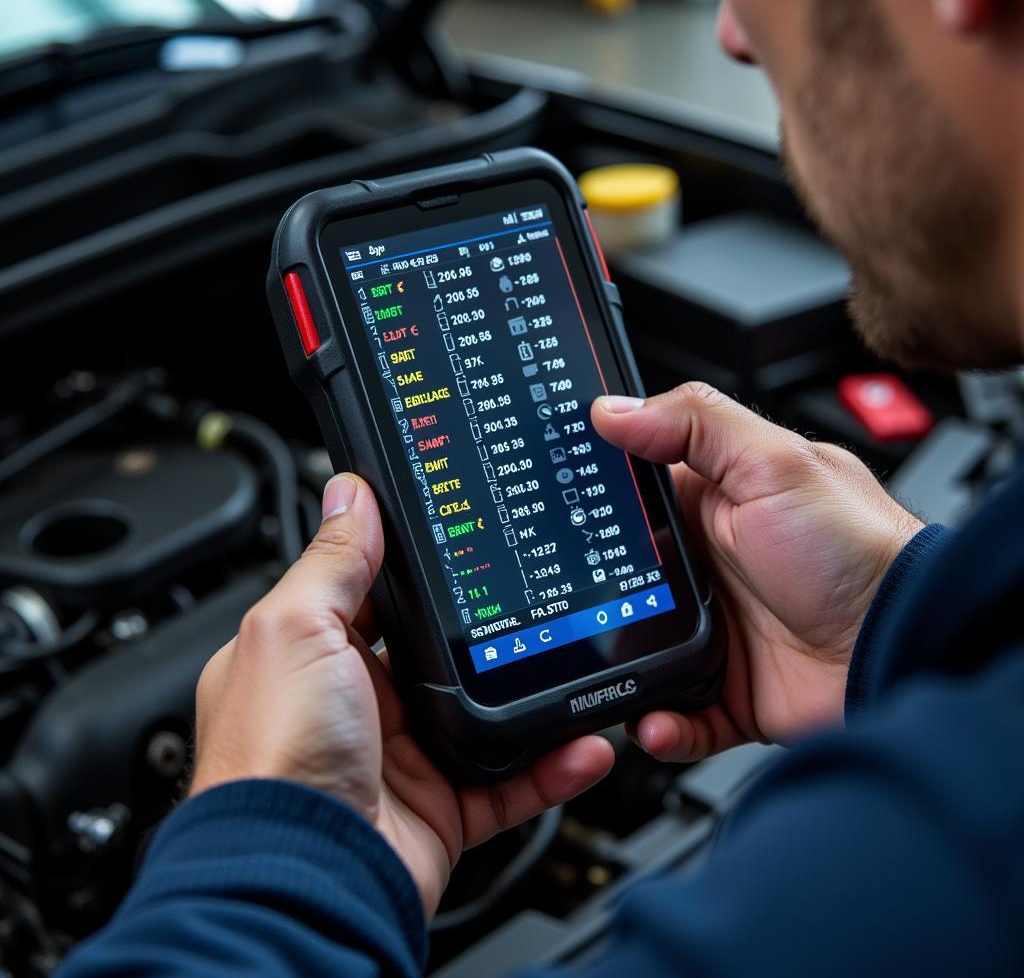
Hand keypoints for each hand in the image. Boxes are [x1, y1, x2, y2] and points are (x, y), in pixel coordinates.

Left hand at [191, 474, 613, 914]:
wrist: (300, 878)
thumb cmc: (273, 758)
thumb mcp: (296, 631)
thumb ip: (332, 564)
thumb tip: (350, 496)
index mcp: (315, 655)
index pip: (375, 594)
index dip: (416, 567)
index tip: (466, 536)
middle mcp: (358, 703)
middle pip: (438, 653)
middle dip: (486, 633)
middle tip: (536, 598)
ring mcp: (403, 756)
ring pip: (486, 715)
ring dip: (533, 698)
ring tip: (576, 668)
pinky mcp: (441, 807)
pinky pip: (511, 782)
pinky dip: (551, 766)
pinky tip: (583, 744)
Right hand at [592, 383, 922, 761]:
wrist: (906, 647)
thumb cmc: (859, 550)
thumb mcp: (775, 466)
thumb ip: (695, 425)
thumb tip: (615, 409)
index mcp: (715, 505)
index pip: (634, 496)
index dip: (594, 501)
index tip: (554, 511)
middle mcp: (711, 567)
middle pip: (625, 579)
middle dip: (594, 595)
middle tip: (567, 605)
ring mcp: (719, 630)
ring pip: (639, 649)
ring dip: (618, 666)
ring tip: (602, 672)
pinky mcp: (730, 690)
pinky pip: (677, 711)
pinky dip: (661, 722)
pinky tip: (656, 718)